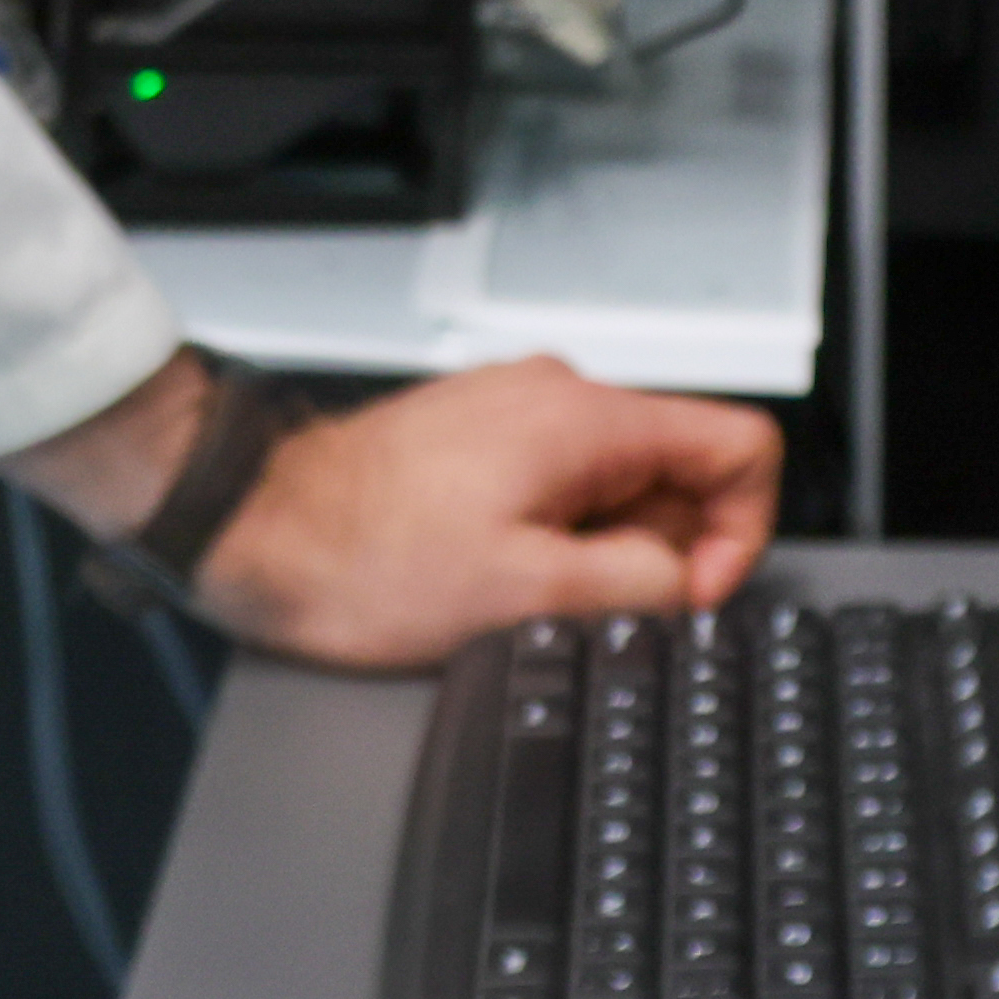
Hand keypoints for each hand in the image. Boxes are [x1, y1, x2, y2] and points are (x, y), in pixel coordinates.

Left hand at [166, 355, 784, 665]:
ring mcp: (516, 413)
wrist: (258, 531)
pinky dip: (549, 537)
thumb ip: (639, 584)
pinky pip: (559, 489)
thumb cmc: (365, 561)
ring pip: (616, 489)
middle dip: (649, 553)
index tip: (688, 593)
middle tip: (575, 602)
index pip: (740, 447)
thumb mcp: (528, 596)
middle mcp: (558, 396)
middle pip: (676, 474)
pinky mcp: (481, 438)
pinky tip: (487, 570)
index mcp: (586, 420)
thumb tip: (691, 583)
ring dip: (595, 551)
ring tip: (516, 586)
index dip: (738, 533)